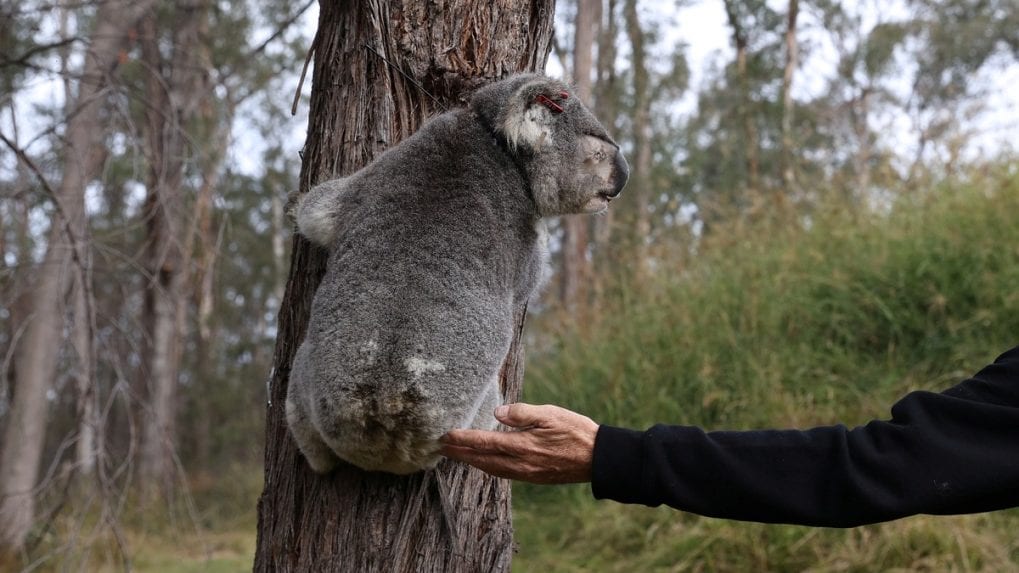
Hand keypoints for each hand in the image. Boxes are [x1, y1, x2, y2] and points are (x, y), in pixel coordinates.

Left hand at [439, 403, 598, 483]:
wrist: (598, 458)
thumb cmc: (576, 431)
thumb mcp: (550, 414)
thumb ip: (522, 413)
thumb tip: (497, 412)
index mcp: (522, 445)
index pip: (484, 442)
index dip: (463, 439)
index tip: (446, 435)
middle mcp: (521, 463)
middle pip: (482, 459)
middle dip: (461, 453)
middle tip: (442, 447)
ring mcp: (527, 473)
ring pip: (492, 469)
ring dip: (473, 462)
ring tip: (458, 454)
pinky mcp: (534, 478)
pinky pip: (504, 474)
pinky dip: (489, 467)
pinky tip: (486, 463)